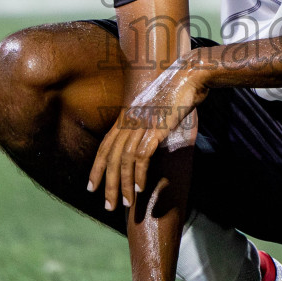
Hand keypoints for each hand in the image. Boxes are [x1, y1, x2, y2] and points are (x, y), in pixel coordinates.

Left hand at [88, 56, 205, 211]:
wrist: (190, 74)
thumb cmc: (177, 90)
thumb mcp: (156, 109)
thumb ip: (148, 124)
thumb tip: (148, 139)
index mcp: (126, 116)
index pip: (104, 146)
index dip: (96, 168)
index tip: (91, 187)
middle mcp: (129, 120)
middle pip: (110, 157)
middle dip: (107, 184)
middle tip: (108, 206)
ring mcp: (141, 124)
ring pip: (124, 160)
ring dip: (124, 185)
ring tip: (126, 204)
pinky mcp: (156, 128)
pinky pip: (142, 156)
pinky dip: (139, 173)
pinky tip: (140, 188)